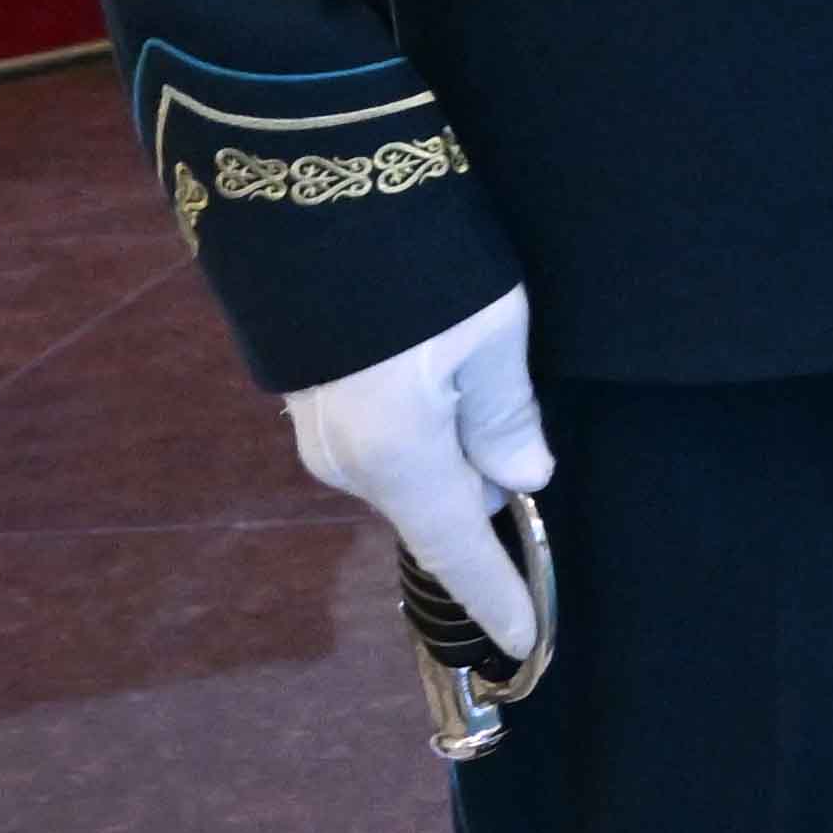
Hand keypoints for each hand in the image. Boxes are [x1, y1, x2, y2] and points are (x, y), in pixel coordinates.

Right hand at [282, 285, 549, 652]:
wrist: (308, 193)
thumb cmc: (417, 263)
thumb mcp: (490, 334)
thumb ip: (506, 416)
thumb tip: (520, 478)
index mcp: (398, 457)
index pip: (458, 548)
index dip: (497, 593)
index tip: (525, 639)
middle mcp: (347, 461)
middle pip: (440, 501)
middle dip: (485, 484)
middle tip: (515, 424)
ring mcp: (319, 432)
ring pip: (414, 467)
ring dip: (453, 445)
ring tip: (474, 372)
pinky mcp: (310, 400)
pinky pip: (385, 438)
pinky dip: (422, 424)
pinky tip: (436, 366)